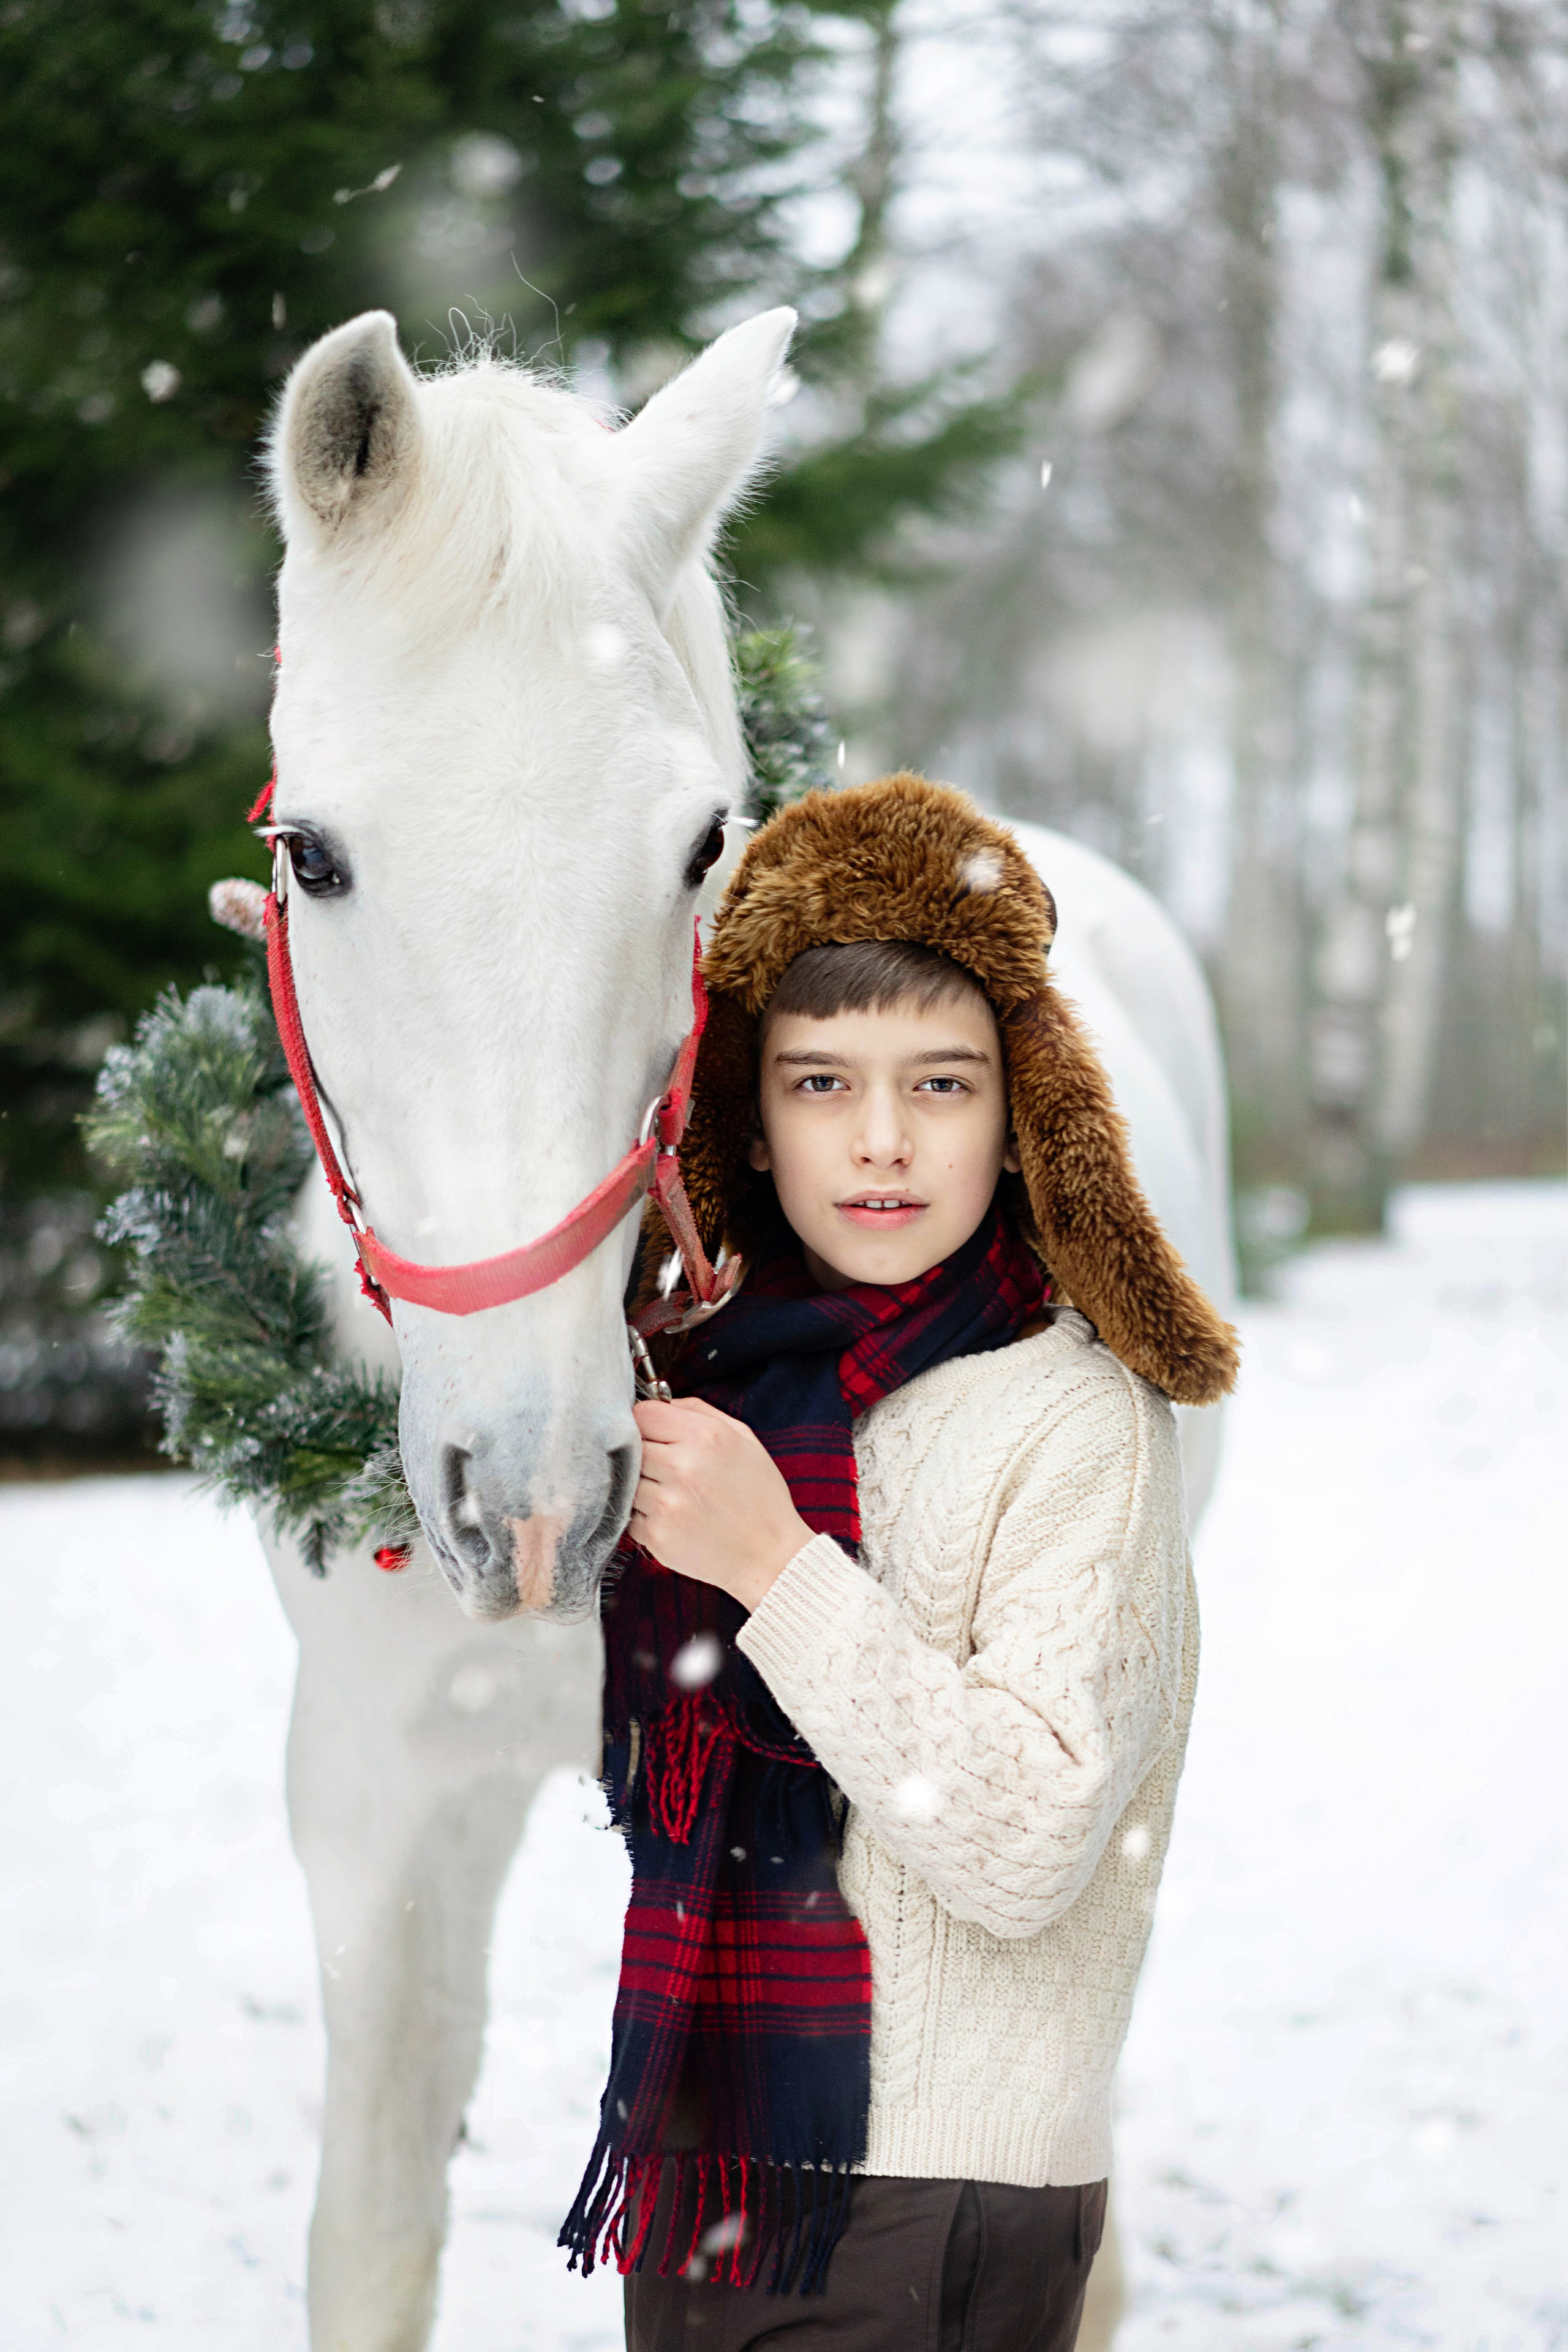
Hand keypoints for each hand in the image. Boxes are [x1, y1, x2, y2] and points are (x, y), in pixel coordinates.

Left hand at [629, 1395, 813, 1611]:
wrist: (770, 1555)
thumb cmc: (759, 1496)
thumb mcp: (743, 1439)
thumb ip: (699, 1411)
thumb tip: (662, 1402)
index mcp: (704, 1436)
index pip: (642, 1413)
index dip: (646, 1422)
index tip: (655, 1434)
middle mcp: (682, 1467)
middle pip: (630, 1446)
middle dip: (644, 1453)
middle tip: (664, 1466)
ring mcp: (666, 1503)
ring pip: (627, 1481)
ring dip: (642, 1485)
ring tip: (673, 1494)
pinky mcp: (656, 1535)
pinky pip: (631, 1514)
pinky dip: (646, 1515)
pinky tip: (674, 1518)